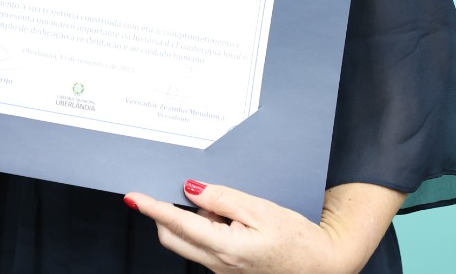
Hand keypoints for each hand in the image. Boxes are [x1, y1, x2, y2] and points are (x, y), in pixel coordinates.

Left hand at [123, 180, 403, 273]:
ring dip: (192, 222)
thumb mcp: (261, 209)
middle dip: (168, 213)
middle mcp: (218, 264)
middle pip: (173, 237)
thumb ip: (222, 198)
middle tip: (189, 192)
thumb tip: (190, 189)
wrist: (322, 266)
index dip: (152, 208)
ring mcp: (221, 271)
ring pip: (188, 242)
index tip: (133, 196)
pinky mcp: (227, 271)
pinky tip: (230, 220)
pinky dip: (207, 231)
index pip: (177, 224)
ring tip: (226, 208)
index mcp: (225, 247)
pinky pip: (204, 248)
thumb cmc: (297, 238)